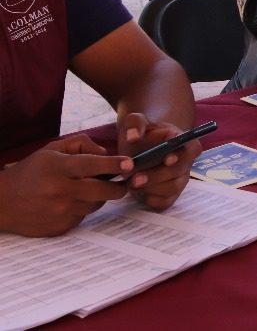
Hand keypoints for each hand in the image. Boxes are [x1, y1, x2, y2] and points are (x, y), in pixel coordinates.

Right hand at [0, 135, 128, 235]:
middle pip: (103, 191)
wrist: (2, 203)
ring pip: (96, 204)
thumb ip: (82, 144)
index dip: (114, 164)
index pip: (92, 165)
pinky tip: (72, 202)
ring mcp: (60, 212)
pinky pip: (84, 217)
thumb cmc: (30, 171)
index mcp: (57, 168)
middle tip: (124, 181)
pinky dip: (84, 208)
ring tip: (88, 188)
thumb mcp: (52, 150)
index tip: (130, 164)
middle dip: (118, 186)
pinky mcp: (60, 228)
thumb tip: (106, 154)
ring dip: (100, 196)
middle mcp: (59, 191)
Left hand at [118, 114, 198, 211]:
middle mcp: (186, 162)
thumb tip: (133, 137)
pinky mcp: (170, 194)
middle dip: (157, 176)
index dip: (181, 155)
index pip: (191, 149)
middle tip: (134, 179)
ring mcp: (180, 179)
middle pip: (180, 172)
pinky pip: (165, 202)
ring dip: (151, 188)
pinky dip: (150, 199)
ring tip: (132, 183)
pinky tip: (139, 191)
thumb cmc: (141, 134)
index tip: (167, 159)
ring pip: (172, 188)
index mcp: (184, 141)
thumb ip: (135, 124)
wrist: (140, 148)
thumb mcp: (136, 122)